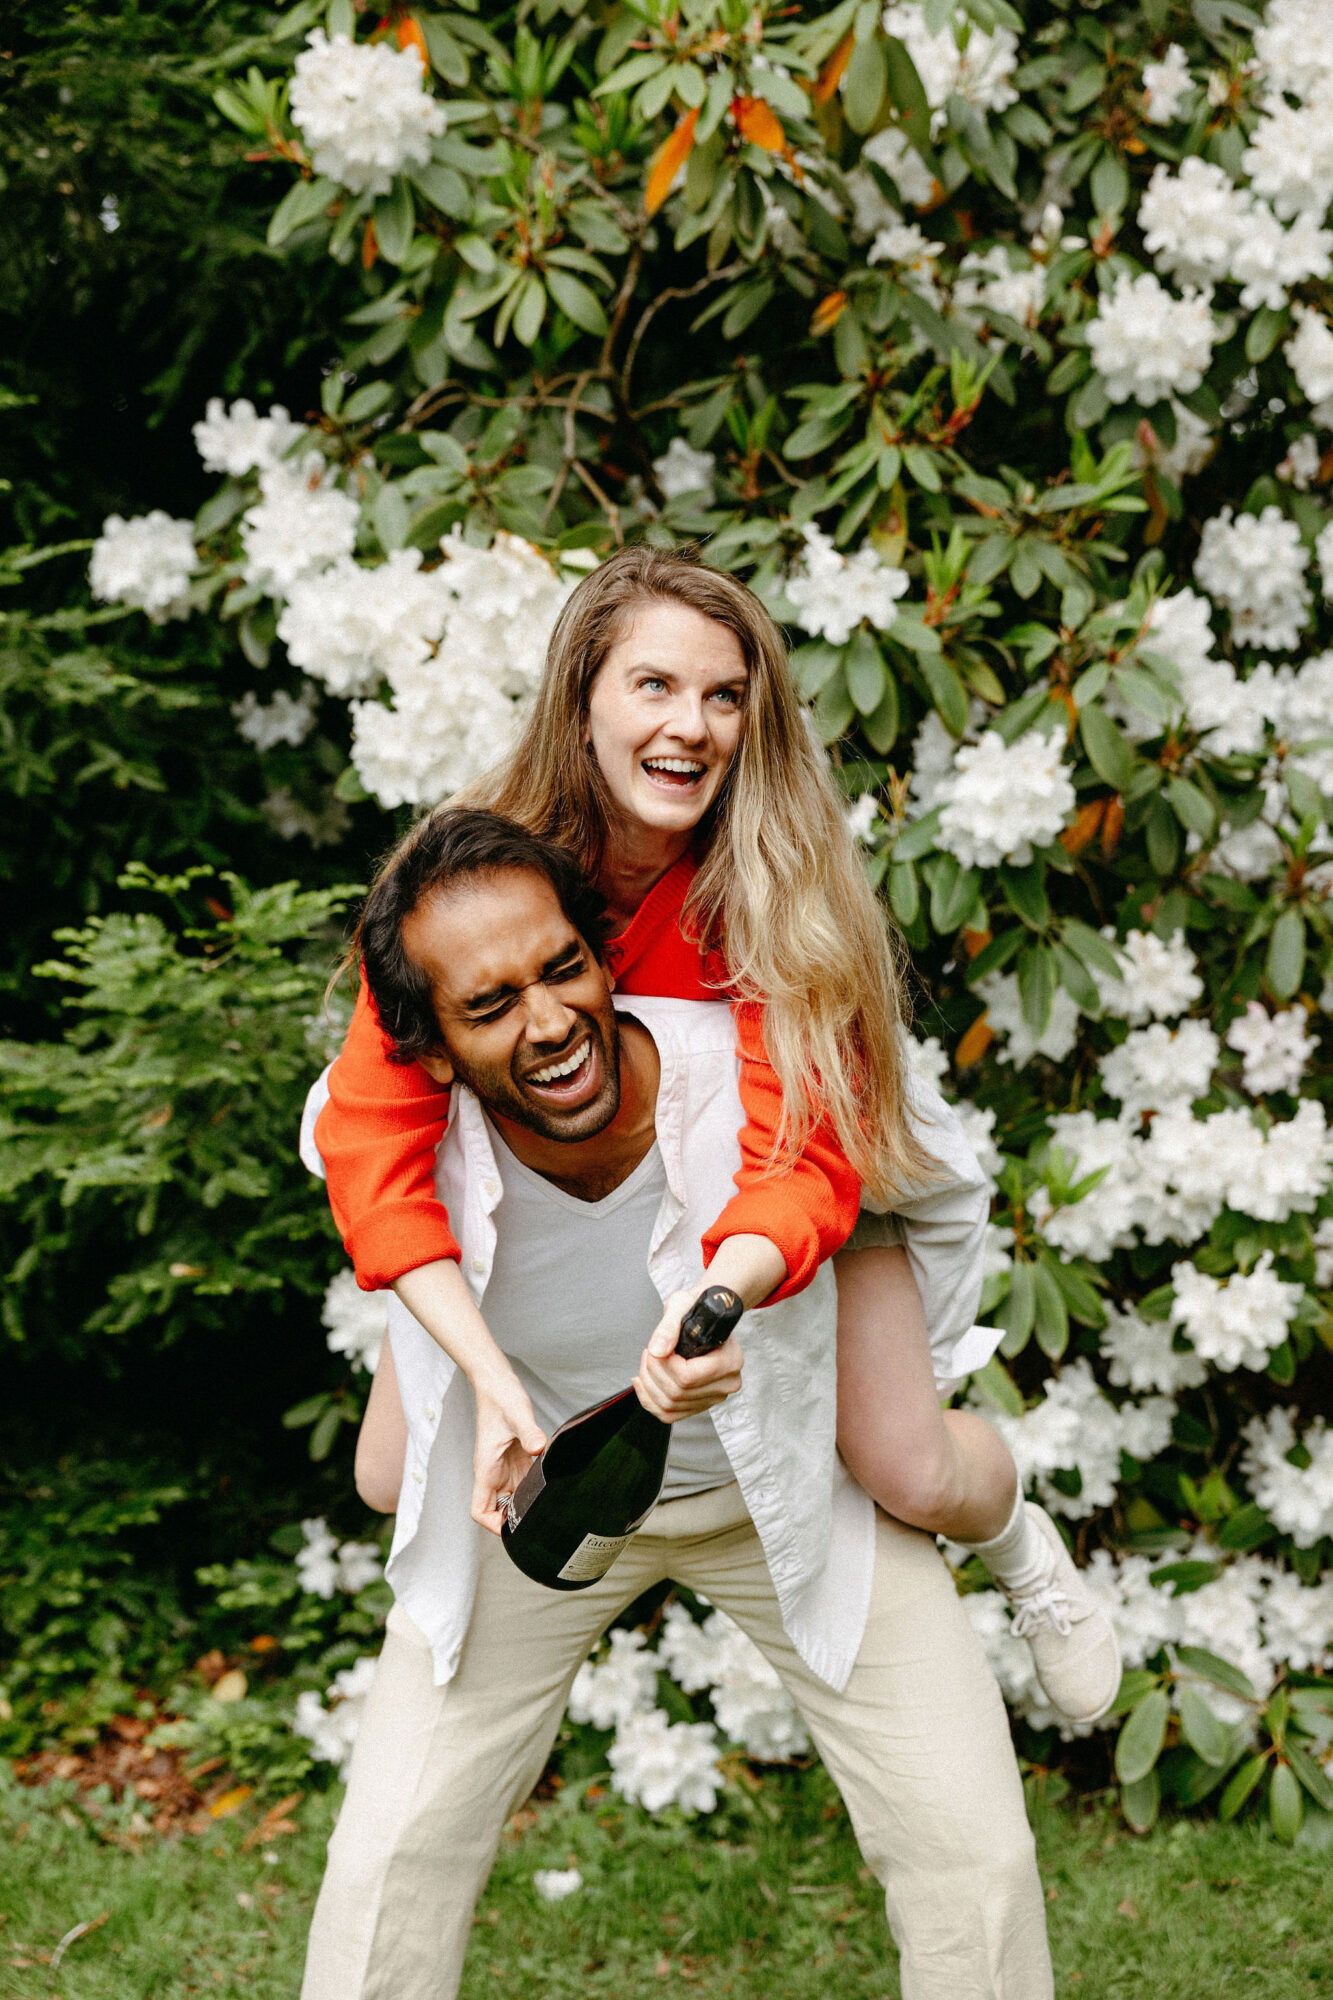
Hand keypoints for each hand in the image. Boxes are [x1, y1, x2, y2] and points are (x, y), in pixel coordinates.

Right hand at [471, 1372, 546, 1535]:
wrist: (498, 1385)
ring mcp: (505, 1468)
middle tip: (539, 1520)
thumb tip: (537, 1448)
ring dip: (526, 1504)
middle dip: (515, 1520)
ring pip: (513, 1499)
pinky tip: (550, 1484)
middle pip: (498, 1511)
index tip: (512, 1529)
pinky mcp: (516, 1460)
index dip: (492, 1525)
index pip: (479, 1510)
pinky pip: (524, 1483)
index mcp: (486, 1469)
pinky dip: (534, 1488)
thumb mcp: (517, 1415)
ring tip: (548, 1506)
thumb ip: (528, 1432)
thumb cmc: (501, 1399)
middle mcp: (494, 1473)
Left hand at [634, 1286, 742, 1422]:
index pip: (689, 1377)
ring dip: (649, 1386)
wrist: (708, 1315)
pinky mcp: (701, 1402)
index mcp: (729, 1360)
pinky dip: (651, 1401)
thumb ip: (669, 1326)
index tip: (656, 1349)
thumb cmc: (699, 1307)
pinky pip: (670, 1414)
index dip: (664, 1365)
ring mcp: (715, 1396)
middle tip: (648, 1353)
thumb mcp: (682, 1304)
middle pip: (677, 1393)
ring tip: (647, 1363)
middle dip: (652, 1373)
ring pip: (670, 1406)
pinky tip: (643, 1383)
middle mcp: (726, 1382)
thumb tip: (657, 1350)